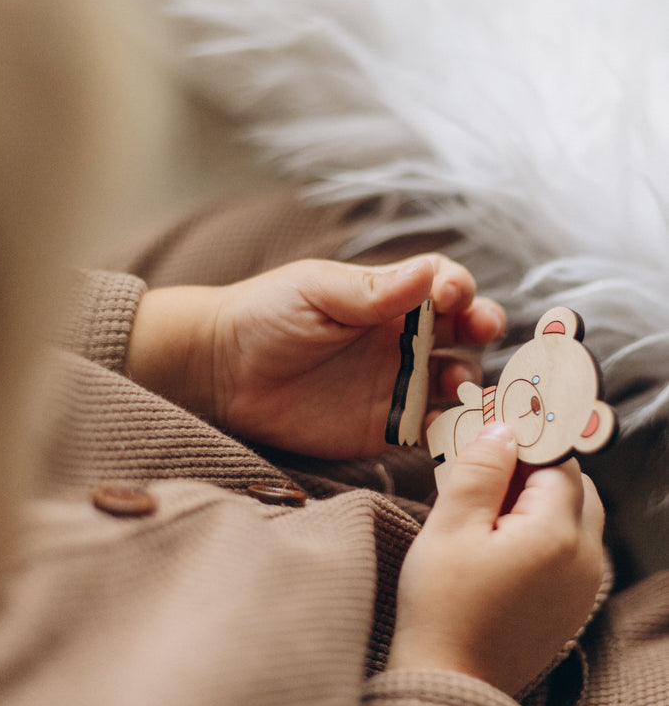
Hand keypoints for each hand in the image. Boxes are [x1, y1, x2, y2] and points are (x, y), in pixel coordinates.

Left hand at [126, 255, 504, 457]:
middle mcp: (402, 339)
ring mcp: (396, 385)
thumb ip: (371, 290)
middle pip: (463, 332)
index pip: (444, 285)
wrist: (221, 372)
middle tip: (482, 330)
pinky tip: (455, 428)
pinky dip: (452, 431)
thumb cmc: (265, 315)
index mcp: (389, 298)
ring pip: (455, 382)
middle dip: (481, 327)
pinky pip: (430, 431)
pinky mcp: (384, 429)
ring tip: (461, 386)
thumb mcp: (316, 290)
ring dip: (471, 382)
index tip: (454, 295)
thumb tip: (429, 274)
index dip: (459, 287)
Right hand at [388, 423, 605, 694]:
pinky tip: (501, 544)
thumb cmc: (442, 607)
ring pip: (576, 517)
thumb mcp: (449, 527)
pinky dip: (544, 533)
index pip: (558, 462)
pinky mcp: (574, 605)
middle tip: (485, 477)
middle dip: (535, 472)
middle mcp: (586, 558)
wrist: (450, 683)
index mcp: (557, 534)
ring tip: (489, 512)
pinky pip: (571, 550)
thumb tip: (502, 430)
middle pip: (575, 488)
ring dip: (541, 502)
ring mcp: (585, 585)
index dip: (524, 446)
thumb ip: (480, 472)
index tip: (490, 442)